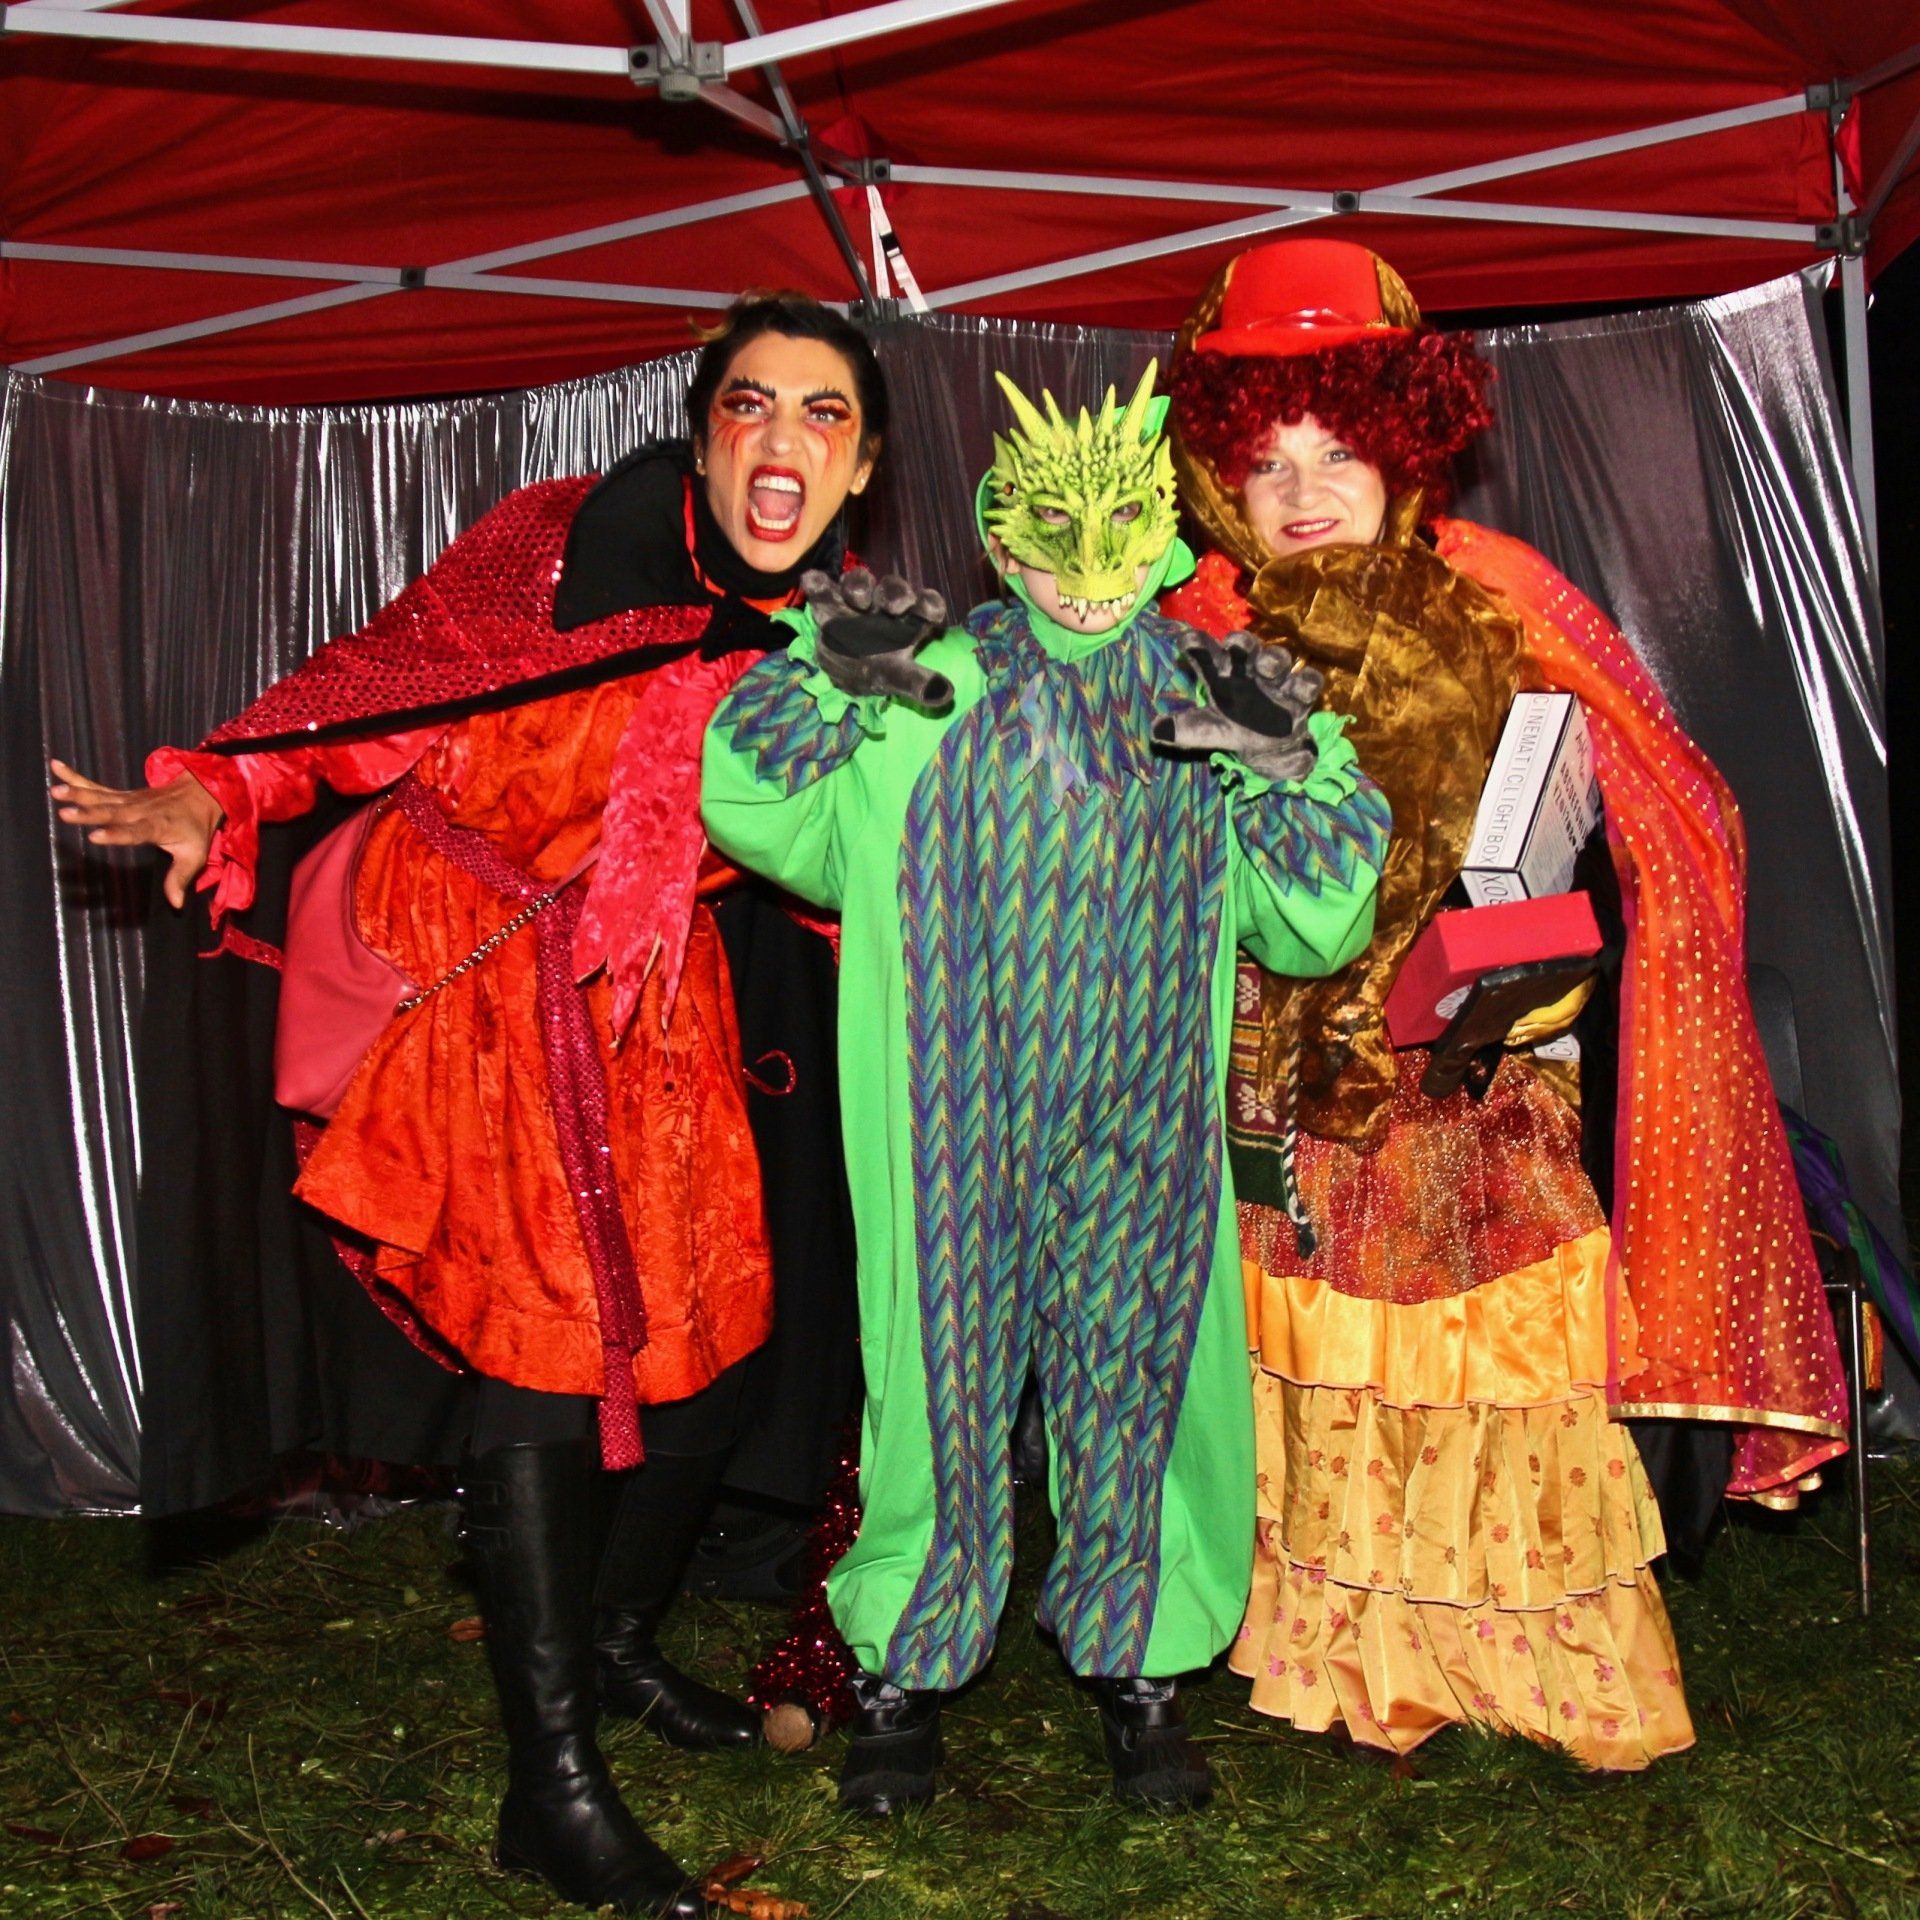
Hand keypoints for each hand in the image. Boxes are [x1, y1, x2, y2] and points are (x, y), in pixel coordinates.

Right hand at [49, 759, 222, 908]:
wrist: (200, 793)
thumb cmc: (195, 828)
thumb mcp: (194, 855)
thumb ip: (180, 877)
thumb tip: (175, 904)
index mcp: (157, 826)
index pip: (135, 831)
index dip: (116, 834)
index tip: (95, 836)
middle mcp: (139, 811)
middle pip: (111, 813)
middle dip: (88, 814)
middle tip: (65, 814)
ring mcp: (128, 801)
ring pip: (101, 798)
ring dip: (78, 795)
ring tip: (56, 793)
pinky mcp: (121, 795)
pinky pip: (96, 787)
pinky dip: (75, 777)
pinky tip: (56, 768)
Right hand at [801, 567, 952, 713]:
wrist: (843, 668)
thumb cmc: (879, 666)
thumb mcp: (897, 677)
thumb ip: (919, 683)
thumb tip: (946, 695)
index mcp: (909, 619)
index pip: (926, 604)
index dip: (930, 604)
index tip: (931, 614)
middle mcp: (884, 603)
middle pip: (893, 589)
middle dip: (896, 593)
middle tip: (897, 606)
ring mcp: (855, 600)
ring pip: (860, 582)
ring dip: (860, 586)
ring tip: (859, 601)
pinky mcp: (828, 600)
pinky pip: (822, 587)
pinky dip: (817, 582)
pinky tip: (812, 581)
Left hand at [1151, 632, 1323, 782]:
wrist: (1272, 750)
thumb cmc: (1237, 728)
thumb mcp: (1210, 730)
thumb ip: (1186, 728)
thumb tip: (1157, 730)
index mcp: (1223, 675)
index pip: (1208, 654)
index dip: (1198, 645)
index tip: (1186, 641)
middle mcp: (1250, 670)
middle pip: (1246, 647)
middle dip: (1242, 643)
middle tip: (1235, 646)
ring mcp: (1278, 680)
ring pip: (1278, 658)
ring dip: (1273, 660)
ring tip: (1267, 668)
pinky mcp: (1302, 694)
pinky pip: (1309, 681)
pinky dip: (1306, 682)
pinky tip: (1300, 691)